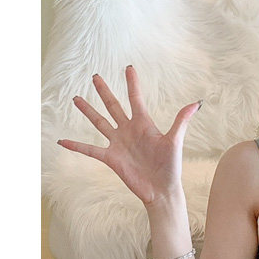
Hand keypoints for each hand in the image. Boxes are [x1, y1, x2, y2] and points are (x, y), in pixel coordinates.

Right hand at [57, 67, 201, 206]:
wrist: (161, 191)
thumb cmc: (170, 167)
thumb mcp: (175, 142)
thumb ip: (181, 121)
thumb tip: (196, 103)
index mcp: (144, 124)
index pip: (135, 98)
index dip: (132, 83)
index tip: (128, 67)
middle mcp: (129, 131)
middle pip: (113, 106)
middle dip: (104, 91)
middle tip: (95, 76)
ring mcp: (118, 143)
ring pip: (99, 122)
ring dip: (88, 111)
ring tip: (76, 98)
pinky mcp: (111, 158)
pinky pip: (90, 150)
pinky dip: (76, 146)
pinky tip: (62, 142)